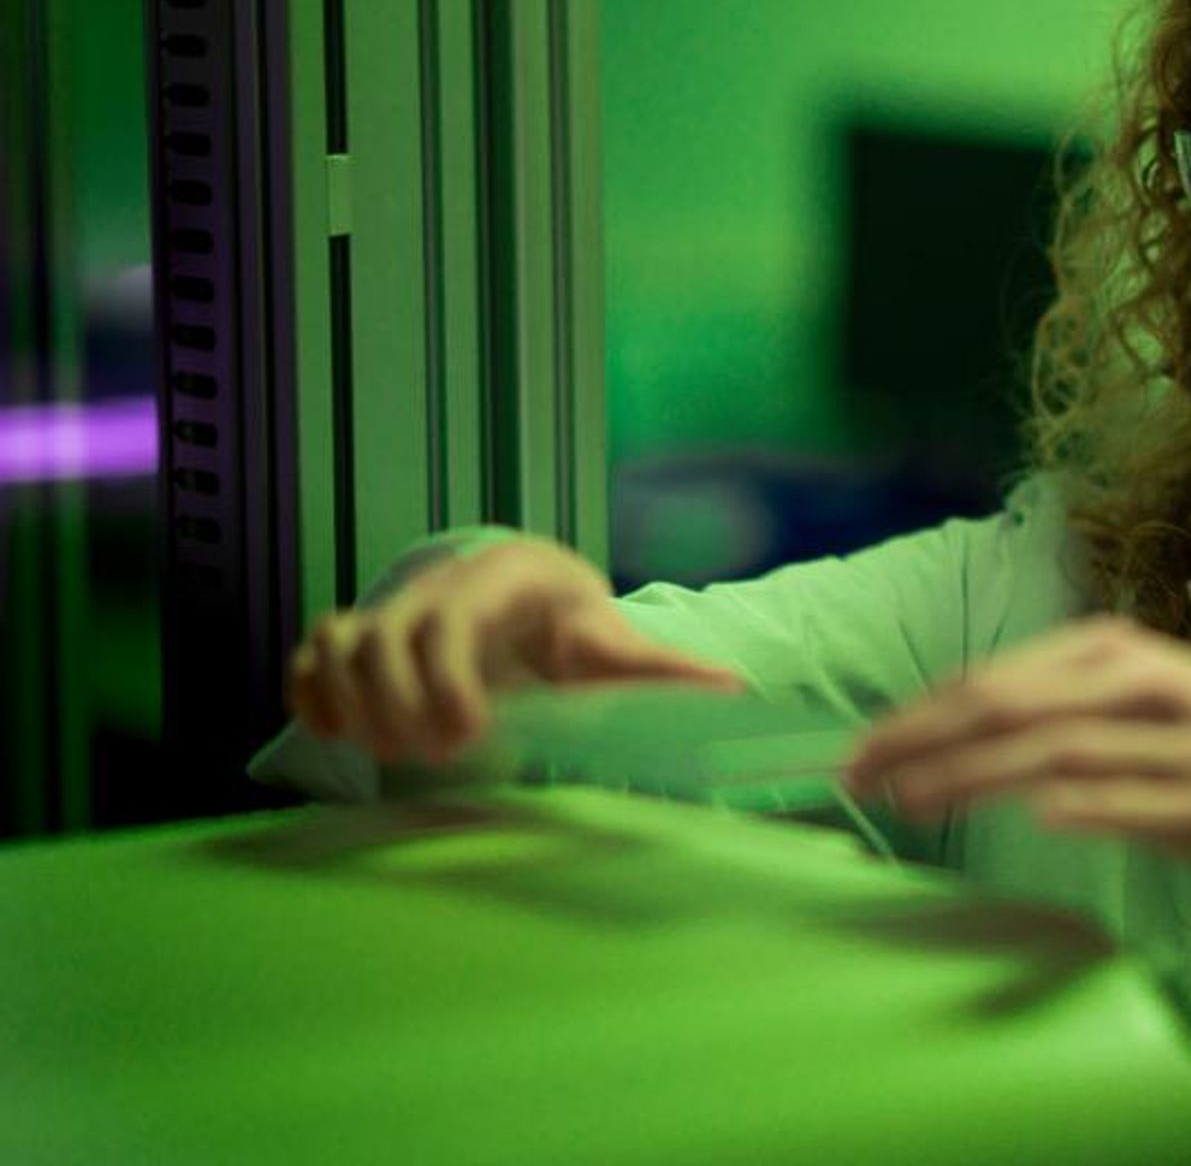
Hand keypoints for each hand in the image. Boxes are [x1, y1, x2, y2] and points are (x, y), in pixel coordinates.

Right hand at [287, 538, 746, 765]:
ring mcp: (390, 608)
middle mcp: (434, 587)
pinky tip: (336, 734)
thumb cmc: (575, 622)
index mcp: (499, 583)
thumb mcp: (618, 640)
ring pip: (338, 639)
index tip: (467, 735)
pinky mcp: (359, 636)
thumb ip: (663, 669)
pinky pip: (311, 652)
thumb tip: (732, 688)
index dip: (447, 678)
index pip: (452, 619)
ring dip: (349, 700)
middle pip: (383, 634)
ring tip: (386, 751)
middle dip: (396, 701)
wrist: (530, 590)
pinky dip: (310, 691)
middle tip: (431, 755)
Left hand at [838, 615, 1190, 909]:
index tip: (859, 750)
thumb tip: (950, 730)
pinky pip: (1121, 802)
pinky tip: (1027, 817)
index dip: (917, 714)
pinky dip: (1071, 806)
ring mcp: (1171, 744)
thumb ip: (1055, 704)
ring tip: (907, 803)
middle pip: (1006, 708)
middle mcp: (1139, 685)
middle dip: (921, 742)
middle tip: (855, 778)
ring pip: (1050, 753)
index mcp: (1117, 650)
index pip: (993, 679)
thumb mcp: (1137, 694)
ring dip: (969, 778)